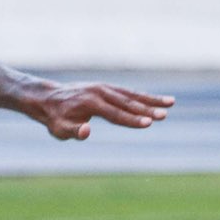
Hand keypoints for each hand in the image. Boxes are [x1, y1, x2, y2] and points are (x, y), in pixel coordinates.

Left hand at [33, 83, 175, 140]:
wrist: (48, 99)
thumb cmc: (54, 119)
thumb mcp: (58, 129)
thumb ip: (72, 132)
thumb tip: (87, 131)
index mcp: (90, 103)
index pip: (115, 114)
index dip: (132, 119)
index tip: (148, 123)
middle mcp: (100, 92)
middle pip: (127, 102)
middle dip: (147, 109)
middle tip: (165, 115)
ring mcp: (104, 88)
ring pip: (131, 94)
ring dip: (151, 99)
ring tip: (172, 103)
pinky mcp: (107, 88)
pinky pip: (128, 92)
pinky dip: (143, 96)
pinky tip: (158, 100)